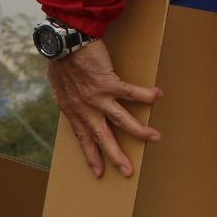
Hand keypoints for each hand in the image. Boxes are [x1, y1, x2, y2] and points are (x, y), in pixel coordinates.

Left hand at [45, 41, 160, 178]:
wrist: (63, 45)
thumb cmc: (60, 62)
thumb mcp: (58, 87)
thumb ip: (67, 97)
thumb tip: (70, 99)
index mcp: (73, 111)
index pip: (83, 139)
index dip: (91, 156)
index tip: (99, 172)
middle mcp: (86, 109)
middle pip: (103, 138)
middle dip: (116, 156)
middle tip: (128, 171)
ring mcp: (98, 98)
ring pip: (122, 121)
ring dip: (140, 131)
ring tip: (155, 137)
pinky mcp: (109, 83)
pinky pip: (131, 93)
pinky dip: (145, 95)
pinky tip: (157, 96)